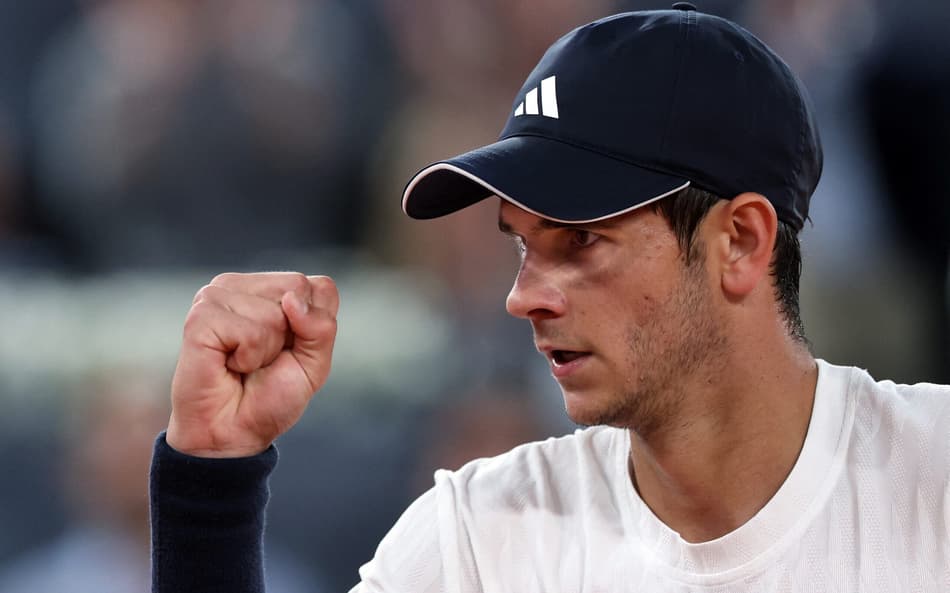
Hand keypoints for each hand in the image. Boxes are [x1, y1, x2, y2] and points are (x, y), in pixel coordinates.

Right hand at [166, 272, 338, 457]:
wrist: (232, 433)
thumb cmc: (269, 397)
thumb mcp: (314, 364)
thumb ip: (321, 327)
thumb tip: (292, 299)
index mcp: (271, 289)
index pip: (319, 286)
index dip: (315, 327)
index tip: (290, 350)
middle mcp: (243, 286)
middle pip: (297, 290)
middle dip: (292, 336)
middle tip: (264, 359)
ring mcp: (217, 296)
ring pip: (274, 312)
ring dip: (266, 350)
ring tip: (243, 364)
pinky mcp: (201, 316)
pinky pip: (250, 332)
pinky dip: (248, 358)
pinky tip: (228, 365)